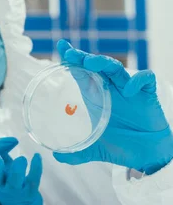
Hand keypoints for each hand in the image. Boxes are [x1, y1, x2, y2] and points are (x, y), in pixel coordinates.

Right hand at [0, 137, 42, 204]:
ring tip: (21, 159)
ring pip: (14, 181)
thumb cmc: (7, 177)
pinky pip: (33, 180)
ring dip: (17, 169)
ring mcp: (14, 189)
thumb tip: (13, 140)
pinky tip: (37, 156)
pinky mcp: (29, 192)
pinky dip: (36, 167)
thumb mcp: (1, 163)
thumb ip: (2, 147)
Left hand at [53, 40, 172, 173]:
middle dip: (83, 57)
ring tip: (91, 63)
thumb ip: (76, 153)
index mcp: (96, 95)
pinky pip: (145, 79)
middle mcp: (111, 88)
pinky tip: (129, 89)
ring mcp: (129, 89)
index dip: (72, 58)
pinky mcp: (148, 94)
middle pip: (96, 66)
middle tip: (70, 53)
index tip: (61, 47)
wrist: (147, 155)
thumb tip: (56, 157)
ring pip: (116, 68)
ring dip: (104, 63)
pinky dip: (137, 81)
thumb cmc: (122, 144)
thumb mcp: (95, 150)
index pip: (82, 72)